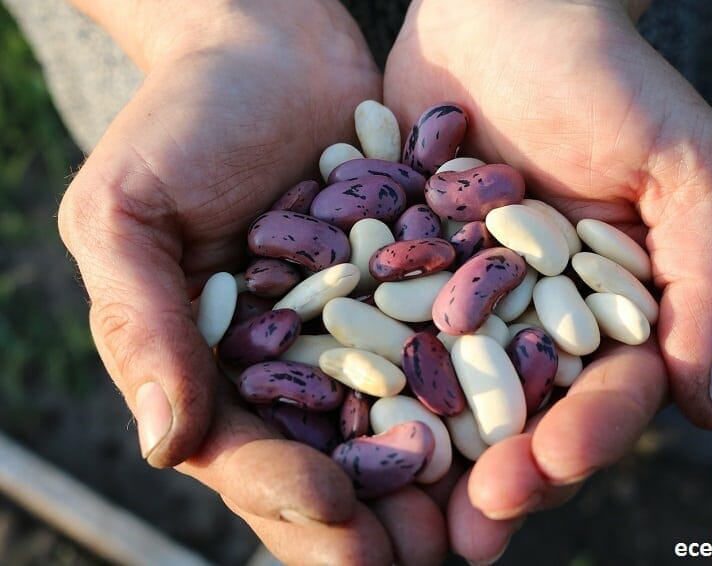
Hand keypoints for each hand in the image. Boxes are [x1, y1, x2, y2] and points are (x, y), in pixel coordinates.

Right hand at [58, 1, 446, 561]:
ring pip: (408, 421)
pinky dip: (488, 379)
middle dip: (380, 518)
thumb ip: (142, 322)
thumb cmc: (182, 121)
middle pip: (339, 464)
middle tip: (433, 553)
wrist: (270, 42)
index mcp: (221, 369)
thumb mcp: (130, 213)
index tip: (339, 520)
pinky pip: (458, 343)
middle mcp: (301, 366)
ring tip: (492, 508)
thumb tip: (164, 442)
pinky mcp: (426, 285)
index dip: (288, 499)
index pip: (250, 457)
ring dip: (447, 473)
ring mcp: (369, 330)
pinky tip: (526, 413)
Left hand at [385, 0, 711, 560]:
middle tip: (468, 532)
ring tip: (395, 503)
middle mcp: (535, 318)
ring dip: (425, 453)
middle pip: (524, 414)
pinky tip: (332, 422)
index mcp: (610, 310)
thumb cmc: (607, 77)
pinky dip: (359, 376)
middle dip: (500, 473)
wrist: (506, 10)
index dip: (586, 439)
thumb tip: (711, 410)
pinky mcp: (398, 271)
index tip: (550, 468)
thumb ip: (708, 281)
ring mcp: (462, 300)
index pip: (607, 394)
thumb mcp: (683, 167)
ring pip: (448, 394)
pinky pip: (379, 332)